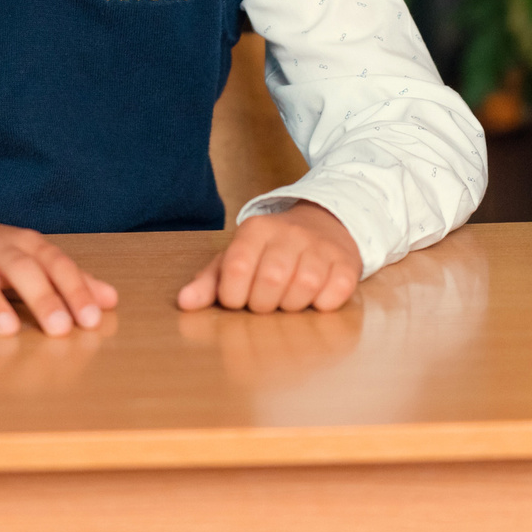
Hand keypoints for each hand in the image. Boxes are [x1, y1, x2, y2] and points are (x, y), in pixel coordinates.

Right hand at [0, 210, 118, 335]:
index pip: (56, 263)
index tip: (91, 319)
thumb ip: (72, 280)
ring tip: (9, 330)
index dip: (75, 290)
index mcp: (26, 245)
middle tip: (60, 329)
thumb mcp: (35, 260)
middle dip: (41, 298)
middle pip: (21, 268)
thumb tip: (111, 300)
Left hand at [176, 202, 361, 314]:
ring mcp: (321, 246)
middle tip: (264, 303)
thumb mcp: (239, 257)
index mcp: (256, 229)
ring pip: (305, 287)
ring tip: (288, 301)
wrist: (325, 225)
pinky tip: (314, 300)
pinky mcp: (347, 262)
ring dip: (293, 306)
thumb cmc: (272, 251)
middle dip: (263, 304)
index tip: (237, 300)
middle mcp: (290, 232)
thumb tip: (184, 302)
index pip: (236, 268)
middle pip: (271, 280)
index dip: (232, 296)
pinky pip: (335, 293)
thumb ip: (210, 281)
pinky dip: (323, 304)